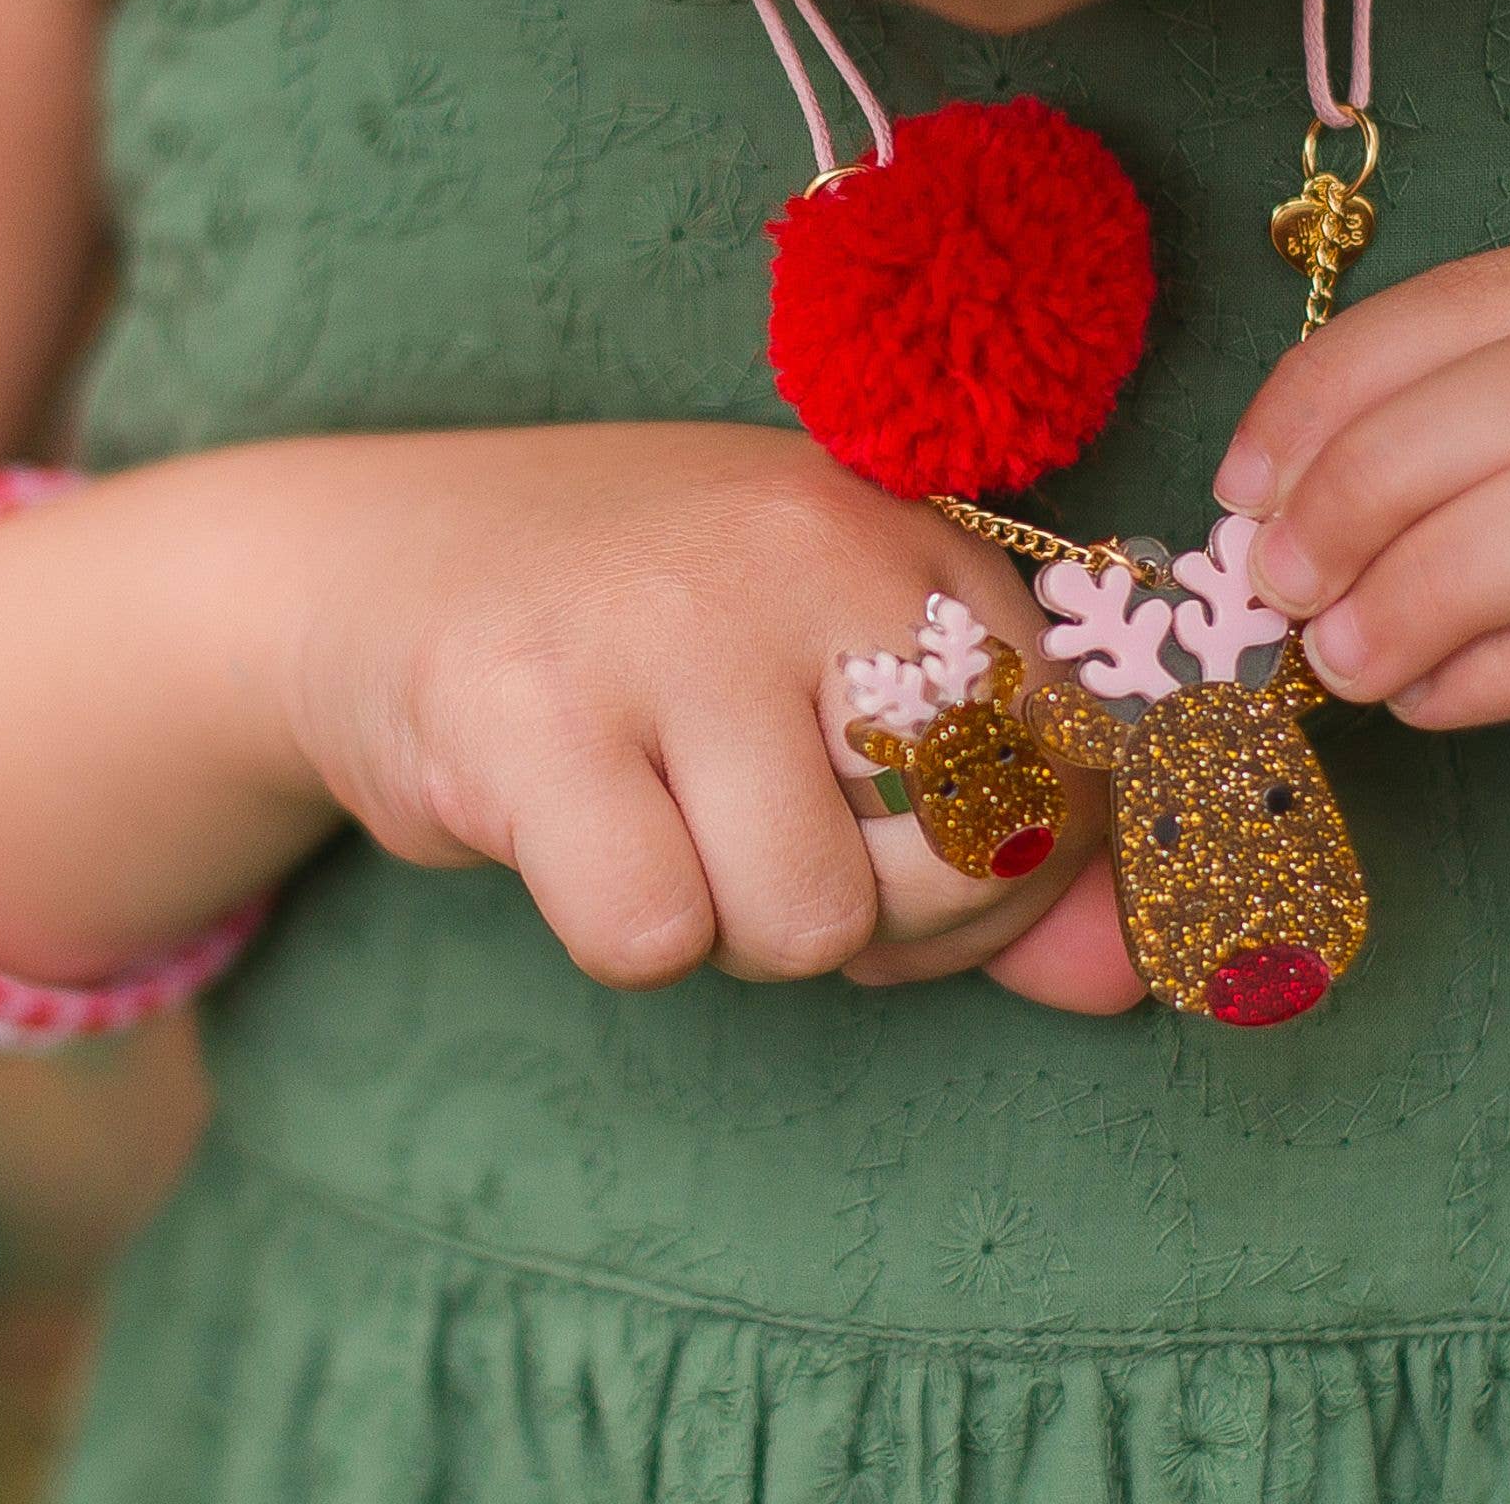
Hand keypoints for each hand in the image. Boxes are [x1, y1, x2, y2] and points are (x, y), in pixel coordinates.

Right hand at [282, 423, 1138, 1006]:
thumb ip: (1001, 837)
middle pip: (963, 859)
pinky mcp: (525, 707)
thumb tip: (1128, 977)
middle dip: (891, 924)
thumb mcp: (841, 692)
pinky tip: (580, 830)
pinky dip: (626, 930)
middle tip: (780, 851)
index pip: (1069, 765)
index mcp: (907, 531)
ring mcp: (667, 620)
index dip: (1013, 870)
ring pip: (811, 920)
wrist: (380, 556)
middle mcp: (807, 548)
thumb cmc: (652, 639)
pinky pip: (653, 936)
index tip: (914, 853)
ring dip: (745, 928)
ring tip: (676, 826)